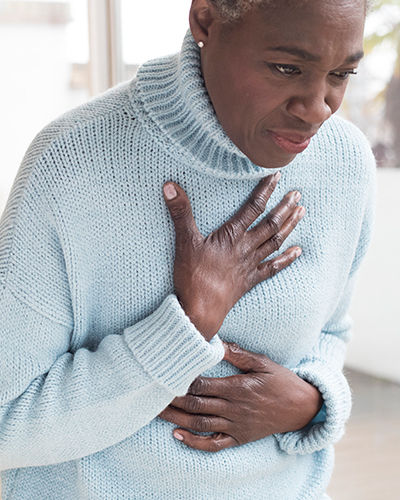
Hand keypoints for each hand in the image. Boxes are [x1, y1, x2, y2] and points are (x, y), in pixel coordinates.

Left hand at [159, 342, 322, 451]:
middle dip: (172, 399)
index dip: (182, 379)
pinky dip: (195, 442)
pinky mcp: (239, 438)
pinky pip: (214, 444)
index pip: (202, 384)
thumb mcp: (263, 362)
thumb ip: (239, 354)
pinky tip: (178, 436)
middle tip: (150, 392)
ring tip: (155, 412)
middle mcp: (234, 408)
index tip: (166, 372)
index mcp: (238, 387)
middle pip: (196, 404)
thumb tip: (216, 343)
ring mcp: (236, 425)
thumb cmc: (282, 381)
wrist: (302, 408)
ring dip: (176, 418)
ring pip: (200, 423)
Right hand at [163, 173, 304, 339]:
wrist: (201, 309)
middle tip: (297, 194)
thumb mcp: (184, 241)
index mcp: (232, 236)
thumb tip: (169, 185)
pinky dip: (287, 259)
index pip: (253, 208)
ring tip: (301, 212)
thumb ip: (180, 212)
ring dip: (289, 226)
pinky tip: (298, 251)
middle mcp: (246, 248)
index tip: (277, 177)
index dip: (265, 191)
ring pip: (275, 242)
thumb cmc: (192, 276)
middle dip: (284, 207)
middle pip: (270, 224)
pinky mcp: (250, 280)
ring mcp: (250, 264)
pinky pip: (273, 268)